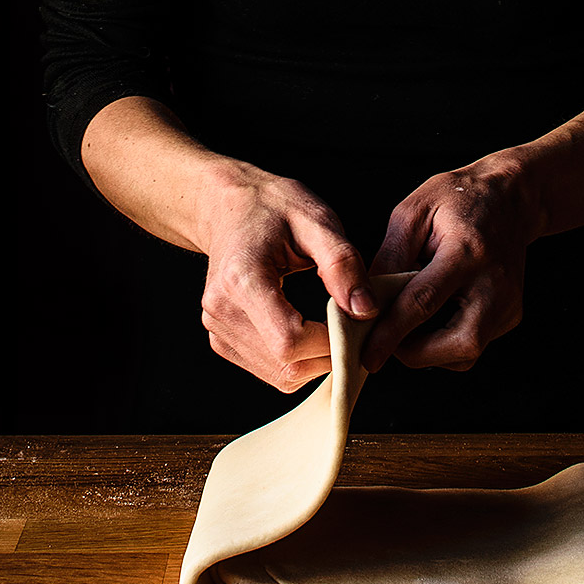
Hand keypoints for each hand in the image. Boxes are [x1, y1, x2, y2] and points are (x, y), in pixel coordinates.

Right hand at [198, 163, 376, 390]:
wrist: (227, 207)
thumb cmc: (272, 207)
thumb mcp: (316, 220)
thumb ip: (342, 264)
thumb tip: (366, 311)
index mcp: (240, 280)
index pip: (290, 341)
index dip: (332, 342)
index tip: (357, 320)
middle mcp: (221, 312)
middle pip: (287, 366)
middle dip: (330, 354)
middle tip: (353, 323)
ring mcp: (218, 330)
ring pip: (281, 376)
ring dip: (317, 360)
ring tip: (333, 324)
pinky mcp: (222, 340)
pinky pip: (271, 371)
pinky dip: (299, 360)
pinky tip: (310, 330)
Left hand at [361, 152, 540, 372]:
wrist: (510, 198)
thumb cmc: (459, 199)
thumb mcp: (413, 212)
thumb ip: (390, 257)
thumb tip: (367, 300)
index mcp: (467, 252)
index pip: (424, 304)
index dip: (391, 334)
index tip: (368, 355)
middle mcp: (494, 282)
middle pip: (459, 343)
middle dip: (415, 354)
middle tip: (386, 343)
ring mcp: (508, 302)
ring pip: (467, 353)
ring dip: (430, 352)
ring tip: (406, 328)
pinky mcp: (512, 314)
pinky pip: (474, 344)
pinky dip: (446, 343)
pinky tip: (432, 320)